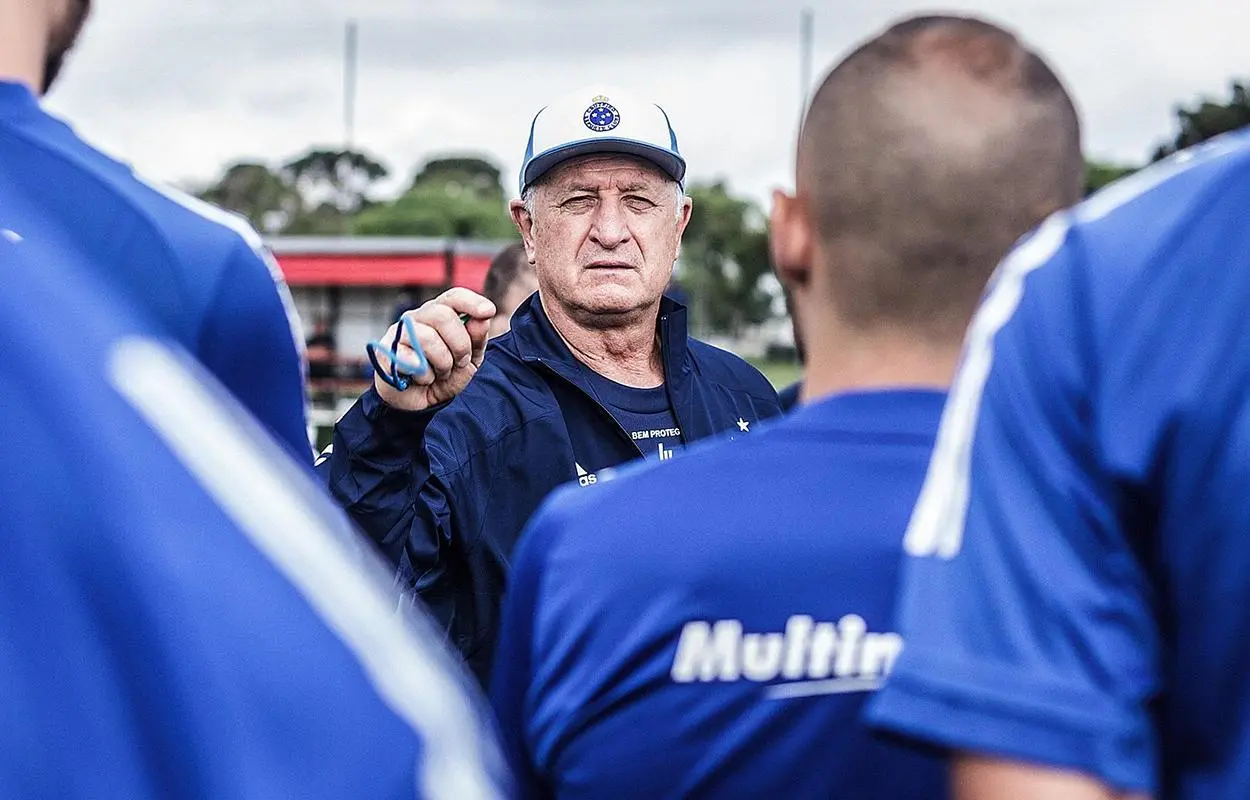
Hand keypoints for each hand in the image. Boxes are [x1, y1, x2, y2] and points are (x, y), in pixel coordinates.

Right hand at [373, 288, 494, 411]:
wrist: (419, 403)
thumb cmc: (444, 377)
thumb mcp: (469, 361)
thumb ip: (477, 339)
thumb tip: (483, 318)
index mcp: (440, 314)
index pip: (454, 297)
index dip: (471, 301)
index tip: (488, 311)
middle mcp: (418, 318)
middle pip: (443, 315)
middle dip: (460, 345)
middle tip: (460, 362)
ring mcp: (400, 333)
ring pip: (427, 337)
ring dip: (443, 364)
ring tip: (440, 374)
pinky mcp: (388, 352)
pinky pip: (412, 360)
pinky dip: (425, 376)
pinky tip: (422, 379)